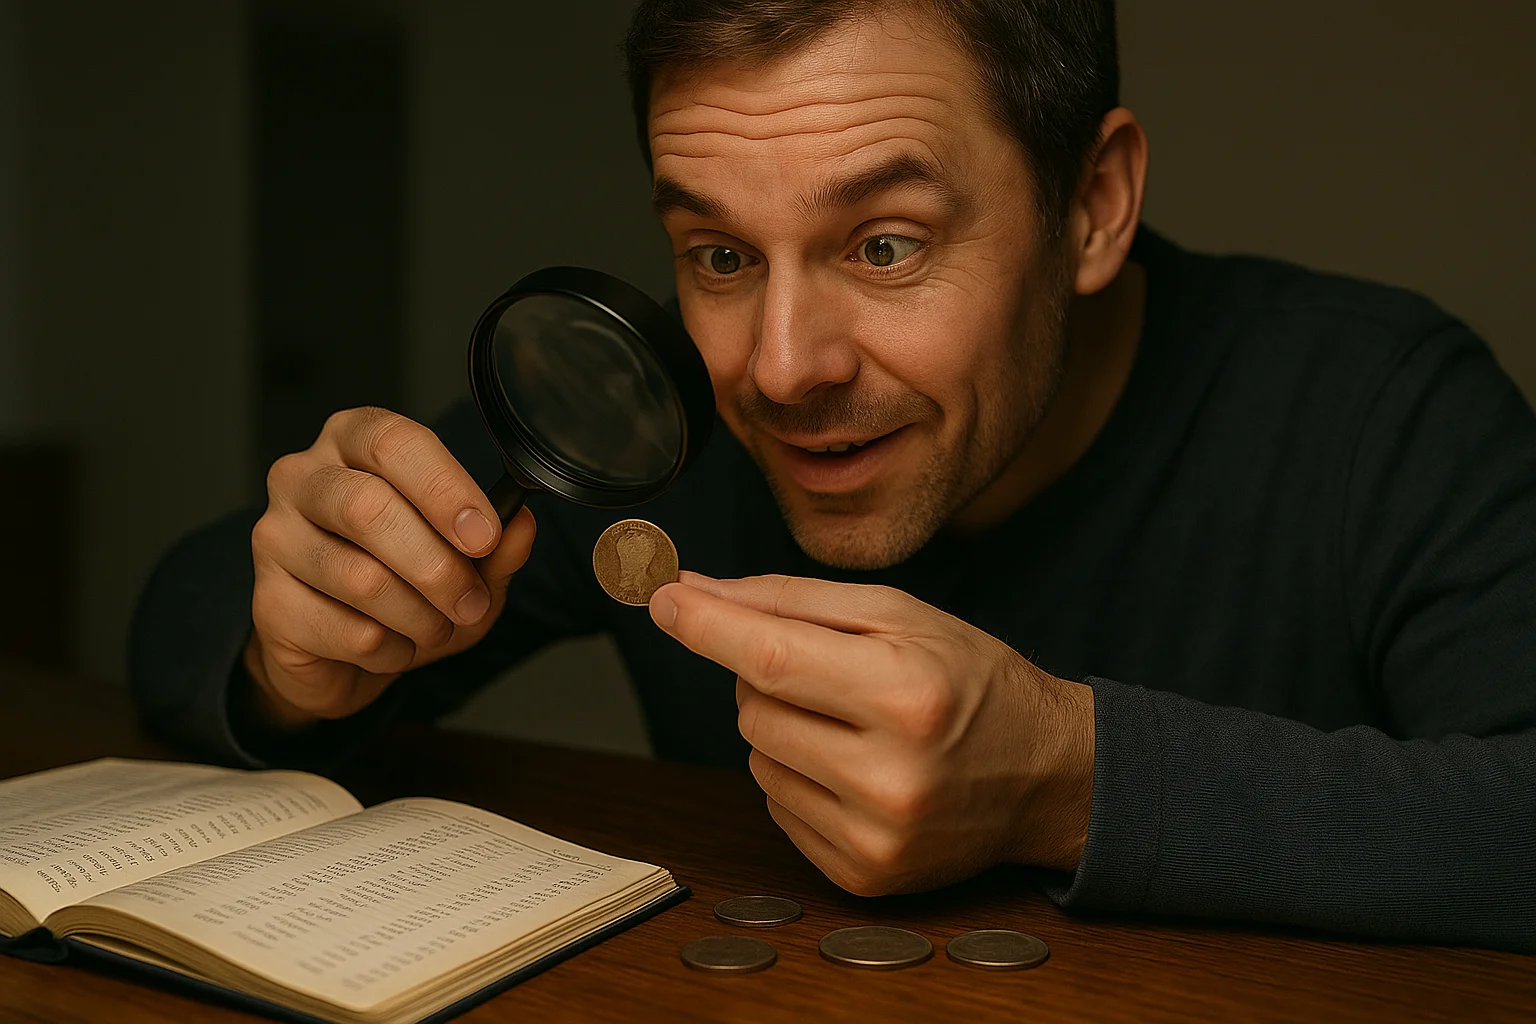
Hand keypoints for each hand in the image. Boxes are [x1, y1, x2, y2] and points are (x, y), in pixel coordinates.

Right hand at [245, 407, 535, 729]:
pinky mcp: (267, 602)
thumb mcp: (468, 563)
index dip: (445, 488)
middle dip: (438, 566)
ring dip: (420, 617)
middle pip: (369, 508)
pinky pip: (348, 632)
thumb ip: (497, 544)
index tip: (484, 535)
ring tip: (435, 627)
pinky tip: (391, 647)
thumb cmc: (406, 585)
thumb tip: (520, 525)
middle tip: (470, 602)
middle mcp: (303, 477)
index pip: (393, 442)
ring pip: (361, 579)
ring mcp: (275, 537)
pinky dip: (391, 651)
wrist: (344, 653)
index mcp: (353, 442)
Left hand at [649, 573, 1093, 895]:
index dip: (705, 625)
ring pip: (757, 760)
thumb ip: (793, 601)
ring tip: (853, 725)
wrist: (1049, 777)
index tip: (662, 596)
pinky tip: (855, 770)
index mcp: (906, 694)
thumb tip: (697, 590)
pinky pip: (777, 809)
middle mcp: (890, 775)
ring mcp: (875, 836)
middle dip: (767, 677)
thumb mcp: (901, 616)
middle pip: (754, 709)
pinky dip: (798, 780)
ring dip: (783, 730)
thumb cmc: (974, 682)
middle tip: (831, 674)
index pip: (771, 658)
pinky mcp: (862, 875)